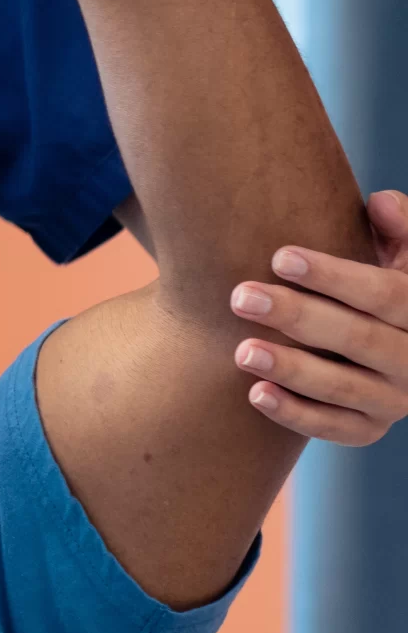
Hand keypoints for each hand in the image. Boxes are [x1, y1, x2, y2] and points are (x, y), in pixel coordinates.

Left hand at [232, 190, 407, 445]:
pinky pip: (335, 429)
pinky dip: (296, 415)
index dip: (336, 276)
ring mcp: (395, 399)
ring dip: (292, 370)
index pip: (389, 294)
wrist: (367, 339)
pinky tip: (255, 394)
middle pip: (361, 340)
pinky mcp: (368, 428)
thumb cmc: (370, 282)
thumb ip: (398, 226)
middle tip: (241, 297)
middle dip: (300, 317)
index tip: (278, 256)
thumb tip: (380, 203)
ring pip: (345, 389)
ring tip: (242, 351)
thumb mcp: (397, 254)